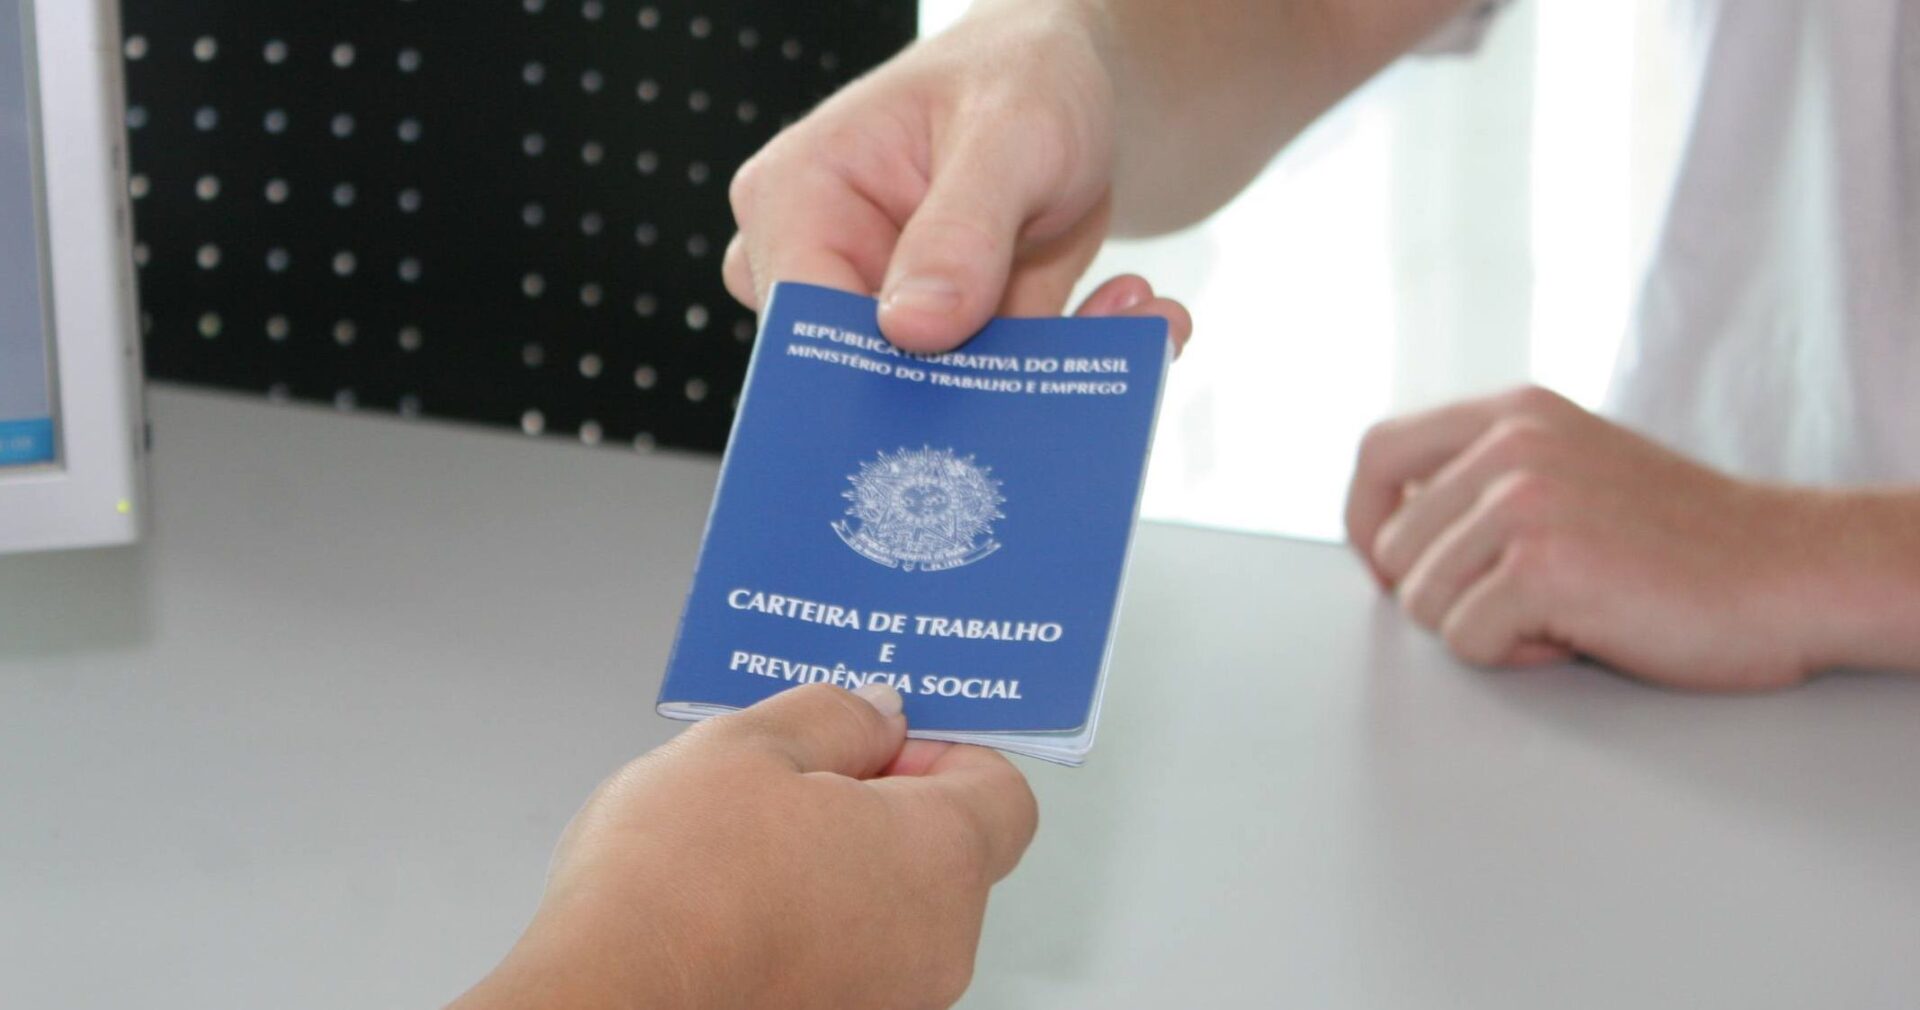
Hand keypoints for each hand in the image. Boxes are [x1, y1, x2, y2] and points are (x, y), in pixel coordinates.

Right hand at [450, 684, 1037, 1009]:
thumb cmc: (675, 887)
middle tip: (791, 779)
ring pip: (889, 909)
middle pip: (944, 852)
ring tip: (742, 845)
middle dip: (876, 805)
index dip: (939, 750)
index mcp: (940, 857)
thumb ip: (835, 716)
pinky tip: (734, 905)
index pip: (1001, 789)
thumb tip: (876, 712)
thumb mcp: (748, 744)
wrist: (604, 998)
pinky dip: (807, 927)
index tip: (874, 735)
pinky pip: (847, 958)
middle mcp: (936, 943)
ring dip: (836, 869)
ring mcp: (891, 1000)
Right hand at [724, 1, 1191, 352]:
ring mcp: (892, 310)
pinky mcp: (955, 340)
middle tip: (1069, 369)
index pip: (804, 322)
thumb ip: (960, 229)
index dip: (869, 375)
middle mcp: (830, 264)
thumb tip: (912, 327)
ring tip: (1132, 319)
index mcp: (797, 201)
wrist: (1075, 86)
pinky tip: (1135, 313)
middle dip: (977, 387)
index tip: (962, 386)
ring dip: (1047, 376)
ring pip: (950, 392)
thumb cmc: (1021, 75)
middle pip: (868, 377)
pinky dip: (1076, 359)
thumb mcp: (1006, 133)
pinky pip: (1005, 382)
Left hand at [1344, 386, 1838, 690]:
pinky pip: (1466, 641)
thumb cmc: (1683, 540)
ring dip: (1482, 628)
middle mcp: (1510, 445)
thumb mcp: (1573, 467)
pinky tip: (1580, 635)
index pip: (1377, 453)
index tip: (1391, 567)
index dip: (1366, 521)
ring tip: (1562, 613)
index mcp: (1512, 413)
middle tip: (1524, 603)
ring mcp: (1523, 501)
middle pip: (1393, 548)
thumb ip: (1487, 476)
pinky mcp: (1540, 566)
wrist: (1789, 571)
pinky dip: (1515, 658)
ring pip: (1421, 601)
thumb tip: (1391, 525)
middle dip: (1442, 595)